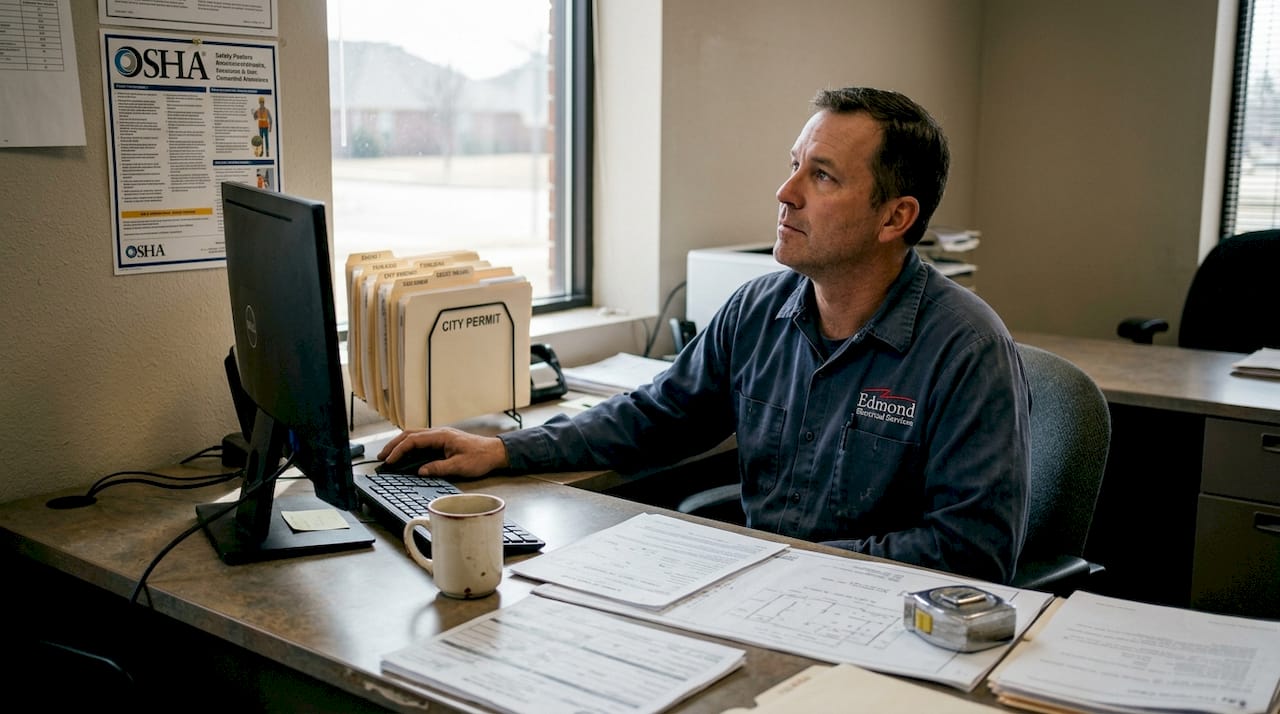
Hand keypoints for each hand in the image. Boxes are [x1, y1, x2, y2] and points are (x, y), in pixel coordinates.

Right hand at [376, 427, 508, 477]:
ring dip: (400, 445)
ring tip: (389, 455)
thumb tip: (420, 471)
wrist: (495, 452)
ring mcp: (440, 436)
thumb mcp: (459, 466)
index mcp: (441, 436)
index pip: (413, 440)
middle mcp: (439, 433)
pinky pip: (422, 441)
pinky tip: (405, 454)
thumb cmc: (480, 457)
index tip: (389, 460)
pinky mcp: (443, 441)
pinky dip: (410, 446)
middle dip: (394, 445)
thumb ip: (438, 468)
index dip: (399, 450)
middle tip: (381, 457)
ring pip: (414, 436)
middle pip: (410, 435)